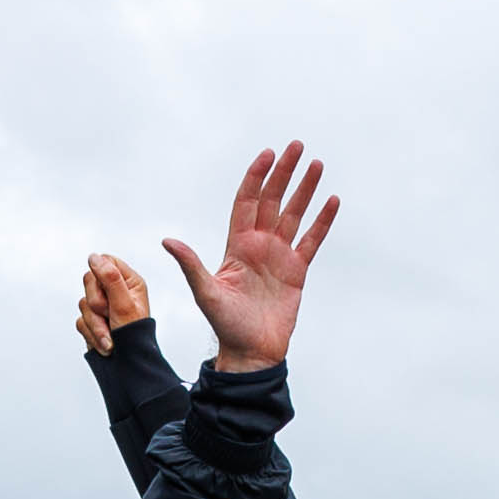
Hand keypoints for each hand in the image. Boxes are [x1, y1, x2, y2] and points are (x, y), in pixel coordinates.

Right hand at [74, 251, 152, 351]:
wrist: (129, 369)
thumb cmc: (134, 338)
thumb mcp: (123, 305)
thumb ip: (110, 279)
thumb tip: (94, 257)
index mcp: (129, 282)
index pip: (106, 261)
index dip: (100, 274)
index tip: (105, 290)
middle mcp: (115, 292)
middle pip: (89, 281)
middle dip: (97, 304)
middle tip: (109, 317)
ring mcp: (103, 307)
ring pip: (83, 303)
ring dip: (95, 325)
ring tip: (111, 340)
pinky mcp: (93, 322)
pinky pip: (80, 321)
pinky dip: (91, 335)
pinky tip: (105, 345)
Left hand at [164, 140, 335, 374]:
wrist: (251, 352)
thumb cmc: (225, 325)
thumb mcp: (205, 292)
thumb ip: (191, 264)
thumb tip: (167, 240)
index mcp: (237, 244)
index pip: (247, 201)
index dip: (257, 177)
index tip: (268, 154)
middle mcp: (259, 244)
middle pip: (273, 199)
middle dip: (284, 172)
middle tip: (297, 146)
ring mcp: (280, 256)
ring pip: (295, 214)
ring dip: (305, 189)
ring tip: (317, 165)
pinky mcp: (298, 270)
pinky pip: (312, 240)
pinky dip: (322, 221)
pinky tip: (331, 200)